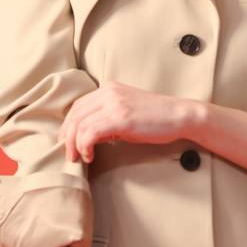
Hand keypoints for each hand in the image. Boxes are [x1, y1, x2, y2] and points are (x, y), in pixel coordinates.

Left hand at [60, 79, 190, 162]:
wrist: (179, 115)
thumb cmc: (156, 118)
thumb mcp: (126, 112)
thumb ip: (106, 118)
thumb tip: (88, 136)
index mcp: (108, 88)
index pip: (78, 106)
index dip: (68, 126)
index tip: (68, 142)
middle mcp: (108, 92)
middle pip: (75, 115)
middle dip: (67, 137)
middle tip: (69, 154)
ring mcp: (114, 104)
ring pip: (79, 124)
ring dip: (74, 144)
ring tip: (79, 158)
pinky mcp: (120, 118)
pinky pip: (90, 132)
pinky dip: (85, 146)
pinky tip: (90, 155)